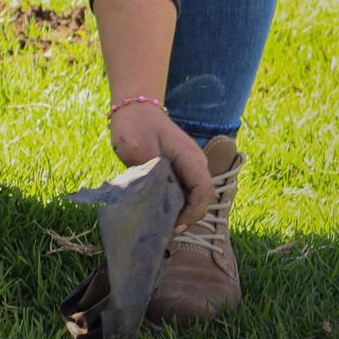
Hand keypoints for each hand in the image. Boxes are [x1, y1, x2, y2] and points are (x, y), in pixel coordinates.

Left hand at [108, 103, 212, 231]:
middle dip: (187, 217)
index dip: (193, 213)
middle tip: (165, 231)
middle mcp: (195, 163)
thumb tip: (157, 201)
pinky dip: (174, 203)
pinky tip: (158, 211)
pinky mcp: (179, 169)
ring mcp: (188, 166)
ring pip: (192, 196)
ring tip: (161, 225)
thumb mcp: (138, 150)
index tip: (175, 225)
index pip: (204, 192)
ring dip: (180, 211)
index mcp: (190, 158)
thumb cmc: (135, 125)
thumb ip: (151, 175)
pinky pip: (183, 191)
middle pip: (201, 198)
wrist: (134, 106)